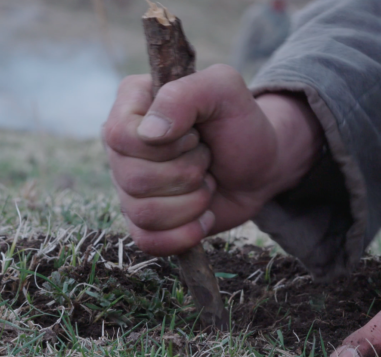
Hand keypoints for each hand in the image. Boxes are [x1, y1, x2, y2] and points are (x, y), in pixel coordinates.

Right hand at [103, 64, 321, 254]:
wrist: (259, 167)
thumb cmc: (240, 124)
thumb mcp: (224, 90)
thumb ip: (186, 94)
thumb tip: (149, 133)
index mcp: (131, 104)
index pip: (121, 135)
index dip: (167, 143)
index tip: (196, 134)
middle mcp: (121, 146)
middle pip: (133, 178)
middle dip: (187, 173)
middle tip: (206, 158)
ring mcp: (128, 186)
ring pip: (143, 213)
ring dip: (192, 202)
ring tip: (207, 183)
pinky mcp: (144, 221)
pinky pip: (148, 242)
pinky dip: (186, 233)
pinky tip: (204, 216)